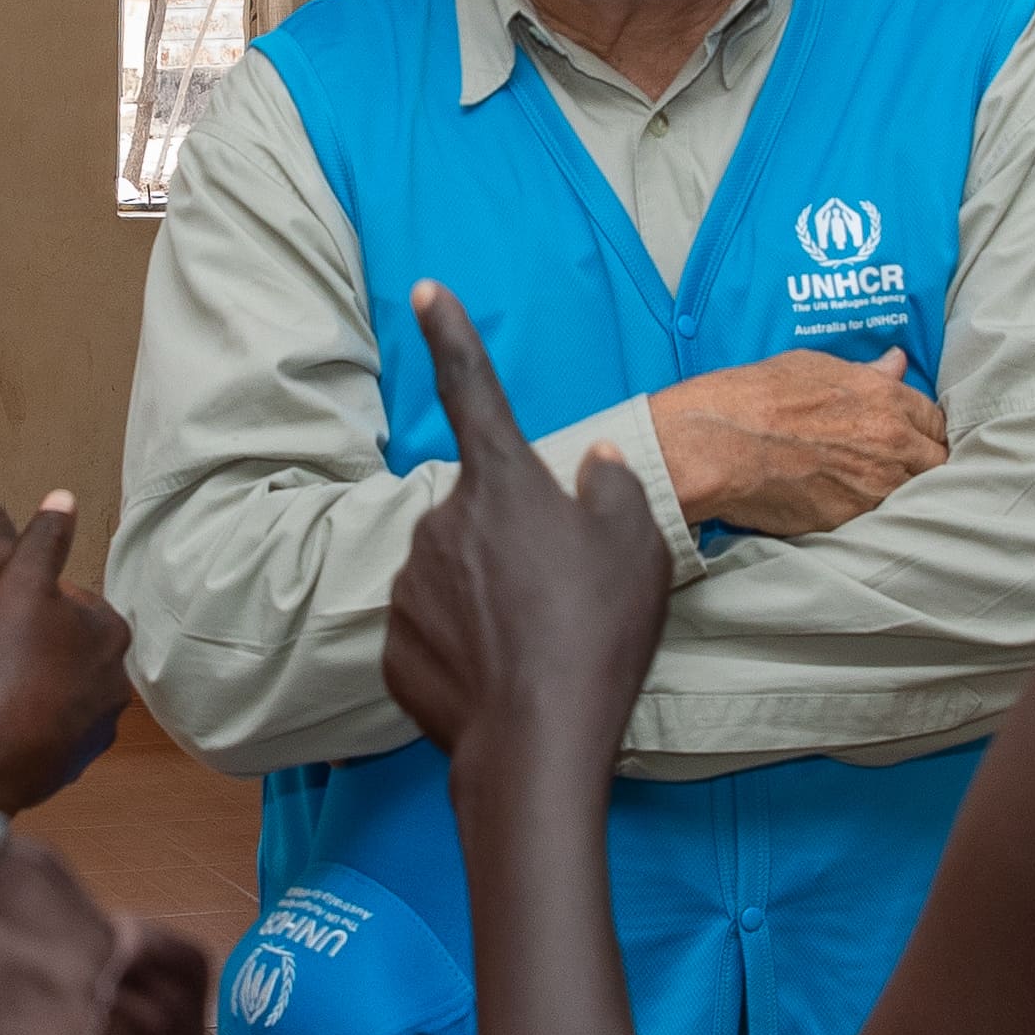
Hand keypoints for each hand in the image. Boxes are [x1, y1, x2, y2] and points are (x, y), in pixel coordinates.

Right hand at [0, 477, 131, 813]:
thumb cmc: (8, 657)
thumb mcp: (20, 579)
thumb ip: (43, 538)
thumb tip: (64, 498)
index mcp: (110, 637)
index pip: (73, 605)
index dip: (29, 598)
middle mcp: (112, 689)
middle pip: (60, 656)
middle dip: (24, 649)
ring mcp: (88, 736)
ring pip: (46, 700)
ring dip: (16, 691)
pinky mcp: (60, 773)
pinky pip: (32, 741)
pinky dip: (8, 730)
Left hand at [388, 283, 673, 794]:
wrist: (535, 744)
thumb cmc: (596, 634)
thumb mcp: (639, 551)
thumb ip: (614, 490)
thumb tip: (593, 465)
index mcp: (502, 482)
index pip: (473, 387)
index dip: (451, 334)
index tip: (427, 290)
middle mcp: (442, 519)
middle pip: (480, 510)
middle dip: (512, 539)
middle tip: (559, 595)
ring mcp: (411, 583)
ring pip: (454, 570)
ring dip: (488, 593)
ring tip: (535, 644)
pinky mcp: (396, 644)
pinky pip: (436, 629)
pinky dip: (465, 647)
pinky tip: (500, 678)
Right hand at [648, 348, 949, 537]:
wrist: (718, 444)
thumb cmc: (758, 396)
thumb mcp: (815, 367)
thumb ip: (866, 373)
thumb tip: (896, 363)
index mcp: (886, 400)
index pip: (936, 421)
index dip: (925, 428)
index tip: (913, 434)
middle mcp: (891, 445)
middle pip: (937, 463)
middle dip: (924, 463)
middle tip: (898, 464)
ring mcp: (872, 488)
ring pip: (911, 496)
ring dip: (899, 491)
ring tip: (870, 485)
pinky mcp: (847, 522)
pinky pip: (874, 520)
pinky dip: (866, 513)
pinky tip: (844, 502)